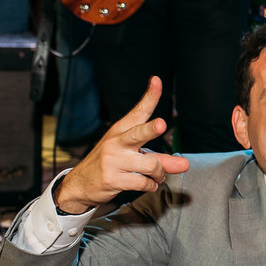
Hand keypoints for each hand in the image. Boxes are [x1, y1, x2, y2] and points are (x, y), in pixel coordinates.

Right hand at [54, 77, 189, 213]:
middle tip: (161, 125)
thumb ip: (160, 158)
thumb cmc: (111, 164)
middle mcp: (117, 142)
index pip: (138, 111)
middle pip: (138, 133)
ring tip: (158, 176)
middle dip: (151, 129)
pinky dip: (151, 185)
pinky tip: (148, 184)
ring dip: (160, 174)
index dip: (150, 96)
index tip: (157, 81)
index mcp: (121, 131)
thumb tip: (185, 164)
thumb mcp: (132, 156)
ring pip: (151, 165)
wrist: (80, 184)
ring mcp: (113, 160)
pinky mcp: (112, 178)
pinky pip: (144, 182)